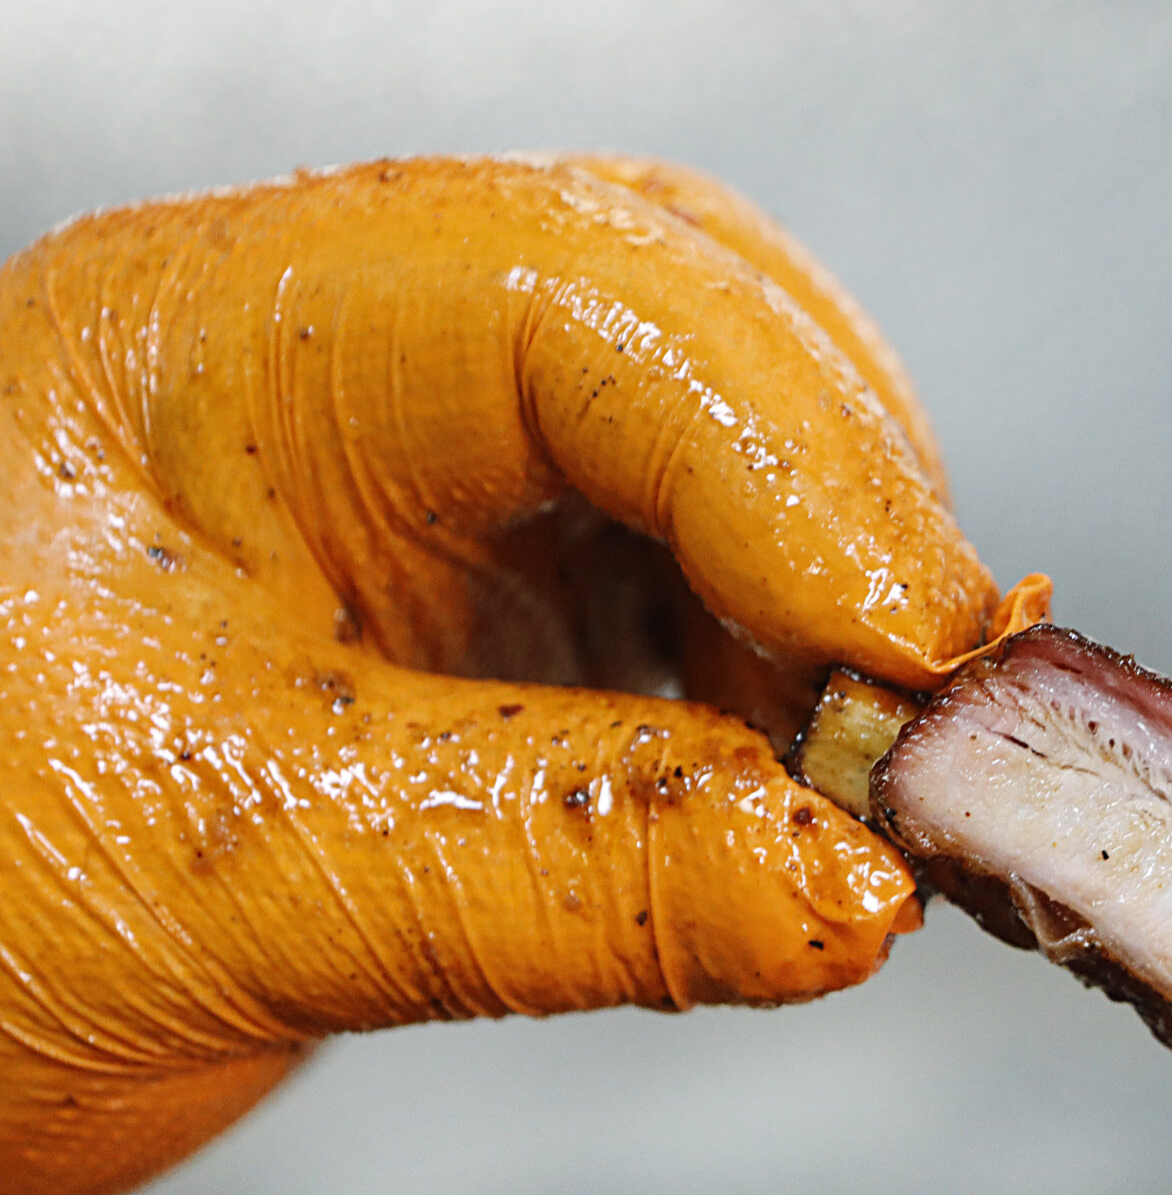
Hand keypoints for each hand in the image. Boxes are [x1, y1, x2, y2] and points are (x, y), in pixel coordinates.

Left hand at [0, 155, 1043, 1194]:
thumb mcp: (230, 890)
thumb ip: (571, 874)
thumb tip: (857, 882)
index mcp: (218, 350)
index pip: (578, 303)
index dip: (787, 455)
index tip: (915, 644)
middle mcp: (332, 383)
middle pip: (690, 330)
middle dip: (838, 505)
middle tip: (930, 701)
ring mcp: (411, 499)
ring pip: (715, 461)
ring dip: (827, 607)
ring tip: (869, 768)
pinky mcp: (471, 624)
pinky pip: (686, 599)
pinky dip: (782, 691)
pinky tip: (804, 787)